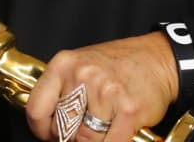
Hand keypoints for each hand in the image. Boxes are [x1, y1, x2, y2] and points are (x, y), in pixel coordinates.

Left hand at [25, 32, 177, 140]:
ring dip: (94, 140)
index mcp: (63, 65)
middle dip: (70, 136)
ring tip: (102, 125)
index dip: (42, 129)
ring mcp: (106, 92)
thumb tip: (48, 126)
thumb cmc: (117, 64)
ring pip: (86, 139)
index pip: (36, 109)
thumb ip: (61, 91)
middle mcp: (82, 76)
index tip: (49, 134)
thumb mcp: (80, 66)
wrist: (157, 59)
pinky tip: (115, 131)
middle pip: (62, 128)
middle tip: (82, 129)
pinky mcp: (129, 110)